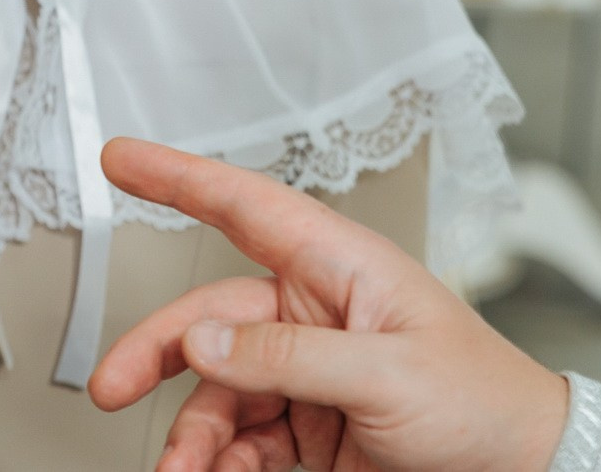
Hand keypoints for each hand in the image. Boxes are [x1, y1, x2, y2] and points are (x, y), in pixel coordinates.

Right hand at [87, 138, 568, 471]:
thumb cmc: (489, 405)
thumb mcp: (391, 374)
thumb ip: (289, 356)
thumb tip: (203, 342)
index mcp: (340, 271)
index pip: (245, 207)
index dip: (179, 177)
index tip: (122, 158)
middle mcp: (313, 317)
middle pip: (208, 322)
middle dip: (154, 355)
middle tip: (112, 386)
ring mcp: (305, 379)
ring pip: (217, 395)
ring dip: (192, 435)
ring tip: (180, 470)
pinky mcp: (306, 434)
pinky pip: (239, 444)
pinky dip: (216, 463)